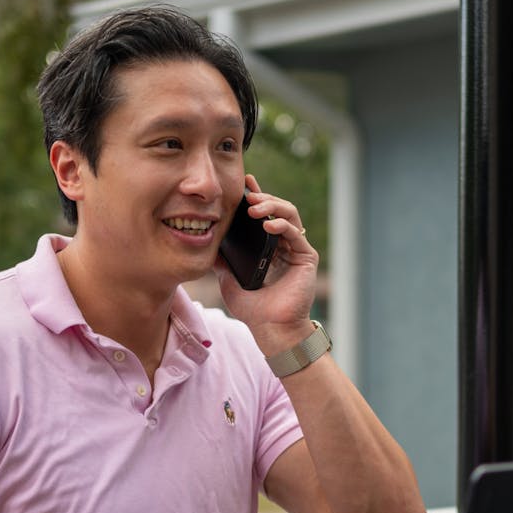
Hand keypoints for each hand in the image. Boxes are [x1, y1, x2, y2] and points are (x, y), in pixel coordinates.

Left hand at [215, 175, 318, 352]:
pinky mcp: (307, 258)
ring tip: (255, 208)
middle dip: (263, 198)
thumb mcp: (228, 280)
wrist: (271, 330)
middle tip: (248, 195)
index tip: (245, 183)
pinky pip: (296, 233)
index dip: (257, 196)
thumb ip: (221, 261)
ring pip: (290, 215)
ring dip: (273, 206)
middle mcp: (284, 246)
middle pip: (278, 209)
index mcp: (268, 247)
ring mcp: (296, 251)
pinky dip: (282, 225)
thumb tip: (205, 243)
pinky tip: (268, 225)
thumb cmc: (253, 309)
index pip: (264, 215)